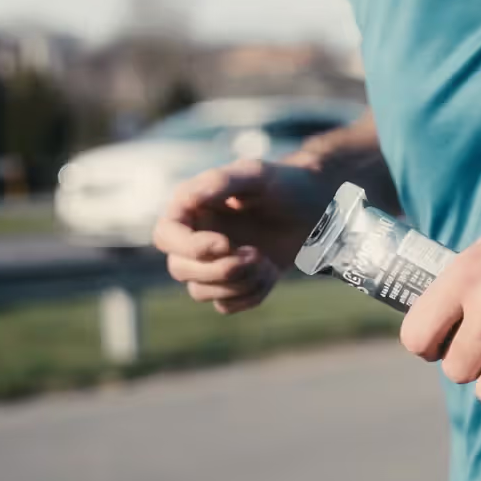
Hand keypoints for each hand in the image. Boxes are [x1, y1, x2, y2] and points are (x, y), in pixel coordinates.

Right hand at [152, 158, 322, 313]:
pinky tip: (269, 271)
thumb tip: (188, 198)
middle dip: (219, 269)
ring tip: (264, 260)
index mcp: (190, 208)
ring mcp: (211, 264)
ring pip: (200, 292)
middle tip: (256, 254)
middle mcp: (193, 237)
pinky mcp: (231, 284)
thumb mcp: (256, 174)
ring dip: (238, 283)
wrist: (314, 208)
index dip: (191, 247)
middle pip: (179, 269)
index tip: (226, 244)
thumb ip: (221, 182)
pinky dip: (250, 294)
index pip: (166, 236)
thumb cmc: (283, 184)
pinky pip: (225, 305)